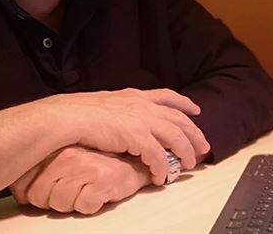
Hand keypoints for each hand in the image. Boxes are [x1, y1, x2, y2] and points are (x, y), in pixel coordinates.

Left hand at [10, 146, 150, 213]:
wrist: (132, 160)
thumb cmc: (97, 162)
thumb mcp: (61, 160)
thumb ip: (39, 171)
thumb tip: (19, 193)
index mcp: (53, 149)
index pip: (23, 184)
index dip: (33, 196)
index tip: (47, 192)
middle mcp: (66, 155)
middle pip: (39, 197)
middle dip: (52, 201)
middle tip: (70, 190)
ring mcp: (84, 166)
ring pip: (59, 204)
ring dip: (72, 203)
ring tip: (85, 190)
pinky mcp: (101, 179)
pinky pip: (83, 207)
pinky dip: (91, 205)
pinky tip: (97, 192)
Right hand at [45, 88, 209, 184]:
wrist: (69, 117)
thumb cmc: (79, 112)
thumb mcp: (105, 103)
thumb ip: (119, 108)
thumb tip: (122, 118)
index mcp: (135, 96)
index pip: (167, 96)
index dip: (184, 103)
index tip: (195, 109)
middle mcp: (143, 105)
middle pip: (179, 118)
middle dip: (194, 133)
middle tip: (203, 146)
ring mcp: (142, 120)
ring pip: (175, 137)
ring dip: (185, 152)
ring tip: (189, 165)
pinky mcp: (138, 137)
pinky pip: (158, 156)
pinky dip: (162, 167)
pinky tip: (162, 176)